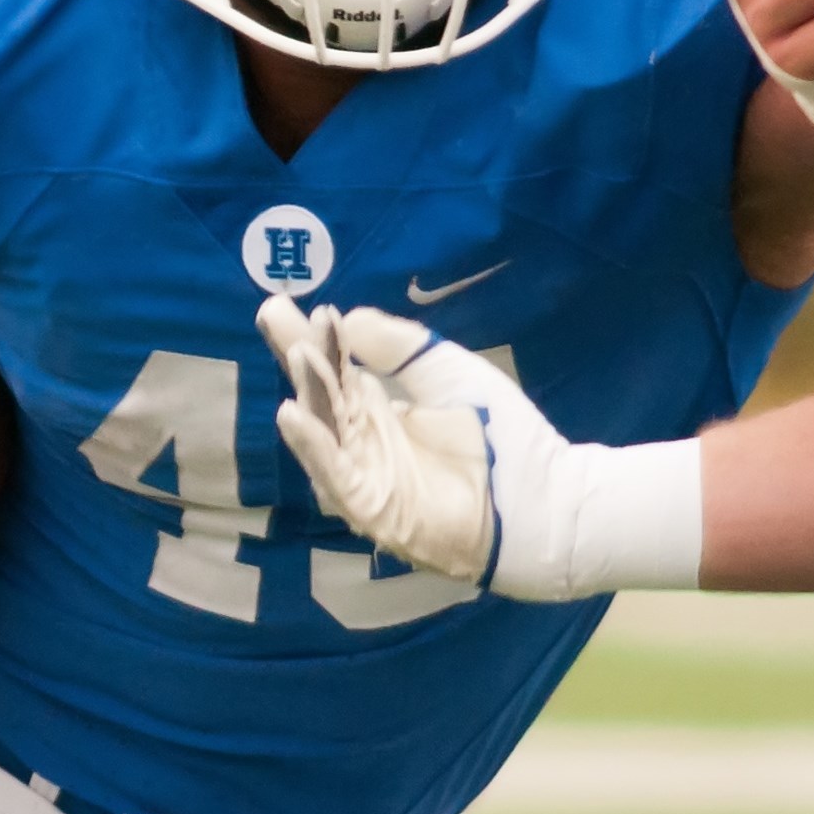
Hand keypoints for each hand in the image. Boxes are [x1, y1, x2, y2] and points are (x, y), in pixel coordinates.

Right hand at [259, 301, 703, 599]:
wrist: (542, 499)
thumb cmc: (501, 436)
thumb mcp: (445, 371)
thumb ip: (398, 346)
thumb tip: (348, 318)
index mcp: (381, 414)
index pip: (336, 371)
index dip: (315, 339)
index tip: (288, 303)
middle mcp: (365, 445)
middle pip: (321, 396)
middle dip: (297, 355)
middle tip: (271, 311)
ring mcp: (367, 478)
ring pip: (325, 433)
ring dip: (307, 393)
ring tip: (292, 351)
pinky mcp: (375, 509)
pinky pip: (337, 477)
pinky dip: (314, 448)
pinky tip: (293, 414)